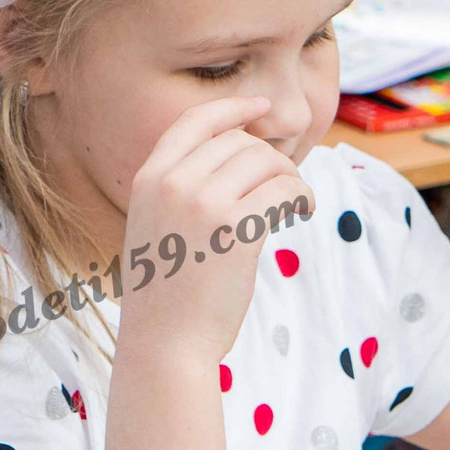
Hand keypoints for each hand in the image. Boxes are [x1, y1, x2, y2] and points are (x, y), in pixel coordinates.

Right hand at [118, 95, 309, 361]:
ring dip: (291, 177)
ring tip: (296, 203)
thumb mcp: (155, 227)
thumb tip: (241, 158)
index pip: (194, 121)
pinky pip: (283, 190)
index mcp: (147, 179)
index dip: (232, 107)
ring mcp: (202, 204)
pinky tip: (301, 213)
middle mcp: (171, 183)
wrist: (164, 343)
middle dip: (271, 157)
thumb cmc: (165, 295)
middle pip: (239, 141)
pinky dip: (301, 196)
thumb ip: (181, 190)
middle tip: (285, 186)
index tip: (260, 106)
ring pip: (265, 161)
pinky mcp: (235, 229)